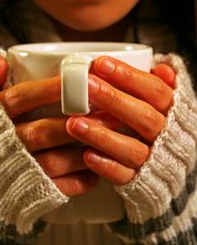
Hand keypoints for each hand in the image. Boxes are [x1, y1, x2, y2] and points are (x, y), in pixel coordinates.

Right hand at [0, 57, 101, 195]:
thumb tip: (0, 61)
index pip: (22, 98)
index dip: (51, 89)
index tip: (80, 80)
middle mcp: (6, 144)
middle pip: (43, 131)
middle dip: (78, 122)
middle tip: (108, 112)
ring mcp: (19, 170)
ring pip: (53, 161)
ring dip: (83, 150)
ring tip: (110, 138)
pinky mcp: (31, 191)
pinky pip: (57, 188)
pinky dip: (79, 180)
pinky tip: (97, 168)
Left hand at [66, 56, 174, 185]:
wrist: (167, 161)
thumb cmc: (156, 120)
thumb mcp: (160, 100)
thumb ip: (157, 84)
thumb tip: (162, 68)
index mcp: (172, 111)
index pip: (155, 90)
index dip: (129, 76)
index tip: (100, 64)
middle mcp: (165, 135)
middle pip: (144, 116)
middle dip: (113, 99)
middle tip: (85, 86)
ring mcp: (153, 159)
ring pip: (132, 149)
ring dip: (103, 136)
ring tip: (74, 123)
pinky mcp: (139, 180)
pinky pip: (125, 176)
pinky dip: (106, 166)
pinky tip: (86, 155)